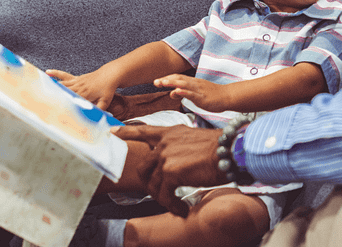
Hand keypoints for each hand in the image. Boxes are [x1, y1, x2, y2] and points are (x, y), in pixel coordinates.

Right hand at [46, 69, 118, 109]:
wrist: (111, 75)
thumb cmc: (108, 88)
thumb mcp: (105, 102)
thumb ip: (101, 110)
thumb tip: (98, 119)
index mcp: (84, 94)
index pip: (71, 101)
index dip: (63, 105)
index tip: (54, 110)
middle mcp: (78, 87)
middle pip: (63, 93)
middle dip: (53, 97)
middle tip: (41, 102)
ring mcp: (77, 81)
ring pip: (62, 84)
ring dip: (51, 86)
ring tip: (40, 89)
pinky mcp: (77, 78)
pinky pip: (64, 75)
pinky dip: (56, 73)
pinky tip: (48, 72)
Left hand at [112, 124, 226, 216]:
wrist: (230, 150)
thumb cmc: (220, 147)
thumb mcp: (194, 139)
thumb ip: (179, 146)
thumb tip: (176, 162)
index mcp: (169, 132)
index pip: (142, 130)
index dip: (125, 132)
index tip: (111, 131)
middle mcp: (164, 143)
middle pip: (144, 168)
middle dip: (149, 185)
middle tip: (160, 194)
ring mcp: (166, 157)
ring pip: (153, 185)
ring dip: (163, 198)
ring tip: (176, 205)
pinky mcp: (171, 172)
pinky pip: (165, 195)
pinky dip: (173, 205)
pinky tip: (182, 209)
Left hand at [154, 74, 230, 111]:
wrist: (228, 96)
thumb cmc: (212, 95)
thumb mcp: (195, 94)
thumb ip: (183, 93)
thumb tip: (172, 93)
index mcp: (192, 82)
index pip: (177, 78)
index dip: (167, 79)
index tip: (156, 81)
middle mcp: (194, 84)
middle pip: (178, 79)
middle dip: (166, 80)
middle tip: (155, 82)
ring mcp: (199, 90)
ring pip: (184, 84)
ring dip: (172, 83)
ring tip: (163, 83)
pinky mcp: (203, 97)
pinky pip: (192, 94)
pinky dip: (184, 92)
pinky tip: (177, 91)